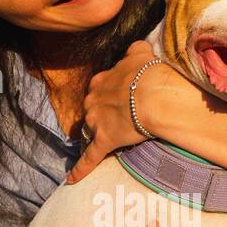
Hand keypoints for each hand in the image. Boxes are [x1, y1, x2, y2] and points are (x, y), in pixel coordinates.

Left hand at [66, 40, 165, 184]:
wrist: (156, 95)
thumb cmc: (151, 73)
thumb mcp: (141, 53)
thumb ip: (134, 49)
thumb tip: (135, 47)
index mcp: (101, 80)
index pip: (99, 88)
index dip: (108, 94)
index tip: (118, 97)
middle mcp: (93, 100)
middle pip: (91, 109)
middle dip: (100, 114)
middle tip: (116, 118)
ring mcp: (97, 122)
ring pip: (89, 131)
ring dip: (94, 135)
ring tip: (104, 140)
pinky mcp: (103, 142)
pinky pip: (89, 158)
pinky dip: (80, 169)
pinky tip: (71, 180)